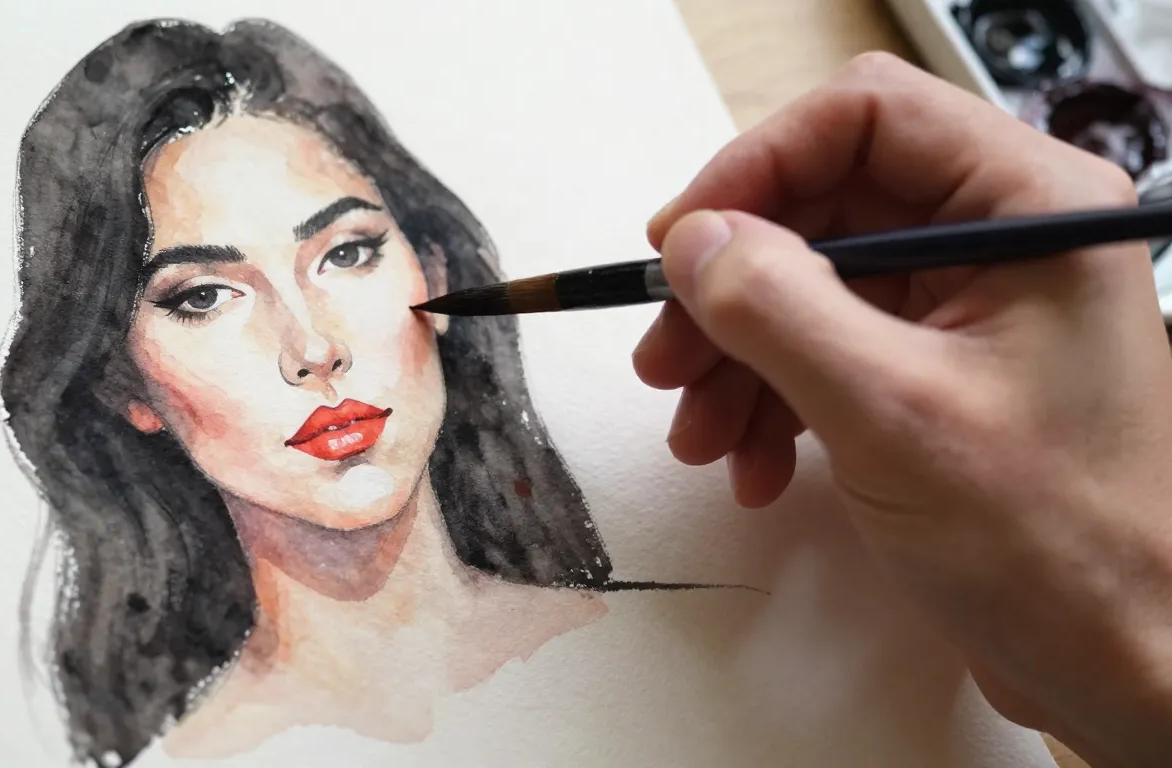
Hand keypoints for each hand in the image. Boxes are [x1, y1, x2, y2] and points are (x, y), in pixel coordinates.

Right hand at [634, 53, 1171, 767]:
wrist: (1121, 661)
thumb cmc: (1058, 544)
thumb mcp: (891, 414)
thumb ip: (779, 310)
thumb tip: (692, 242)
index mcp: (1028, 208)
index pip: (864, 118)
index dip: (755, 167)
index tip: (680, 242)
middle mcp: (1002, 239)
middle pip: (823, 205)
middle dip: (732, 288)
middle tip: (664, 356)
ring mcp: (969, 306)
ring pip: (812, 283)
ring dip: (738, 355)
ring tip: (697, 434)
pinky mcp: (939, 368)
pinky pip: (828, 348)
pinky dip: (774, 399)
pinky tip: (753, 465)